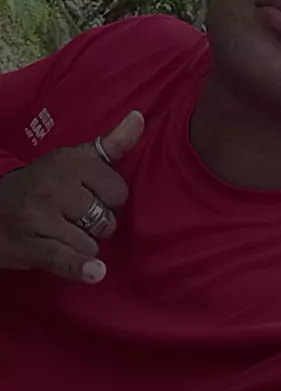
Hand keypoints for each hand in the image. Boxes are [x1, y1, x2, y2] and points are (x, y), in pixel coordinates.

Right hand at [0, 110, 144, 283]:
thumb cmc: (43, 184)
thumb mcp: (73, 159)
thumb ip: (111, 144)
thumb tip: (139, 118)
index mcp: (69, 161)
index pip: (118, 190)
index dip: (109, 200)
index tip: (90, 198)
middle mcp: (54, 185)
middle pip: (106, 219)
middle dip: (96, 226)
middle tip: (71, 218)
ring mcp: (40, 216)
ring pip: (90, 243)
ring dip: (81, 247)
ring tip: (58, 234)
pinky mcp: (30, 246)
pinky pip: (65, 258)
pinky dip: (80, 267)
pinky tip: (96, 272)